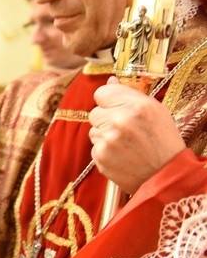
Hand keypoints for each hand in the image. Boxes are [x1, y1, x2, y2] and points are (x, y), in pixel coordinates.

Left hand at [89, 77, 184, 193]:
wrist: (165, 176)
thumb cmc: (162, 141)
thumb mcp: (156, 111)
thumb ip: (131, 94)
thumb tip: (110, 81)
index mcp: (136, 106)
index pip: (102, 92)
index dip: (108, 100)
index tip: (115, 106)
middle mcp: (120, 120)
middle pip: (95, 112)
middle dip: (106, 118)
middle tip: (124, 129)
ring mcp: (108, 140)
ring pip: (93, 129)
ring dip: (104, 134)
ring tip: (125, 143)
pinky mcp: (100, 156)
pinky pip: (94, 146)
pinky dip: (104, 150)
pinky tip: (121, 154)